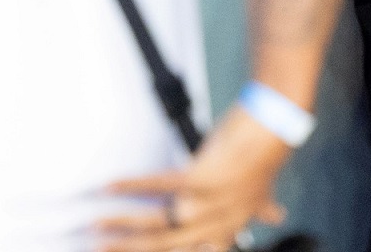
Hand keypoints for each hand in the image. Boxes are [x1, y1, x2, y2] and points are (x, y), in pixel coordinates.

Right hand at [97, 109, 290, 251]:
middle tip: (100, 248)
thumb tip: (275, 214)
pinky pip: (156, 186)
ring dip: (120, 224)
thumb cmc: (265, 157)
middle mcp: (214, 225)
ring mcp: (205, 205)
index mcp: (227, 231)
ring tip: (96, 225)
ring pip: (154, 225)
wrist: (272, 130)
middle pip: (162, 247)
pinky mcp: (197, 180)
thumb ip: (262, 209)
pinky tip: (109, 186)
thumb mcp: (264, 193)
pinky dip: (130, 186)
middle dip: (127, 249)